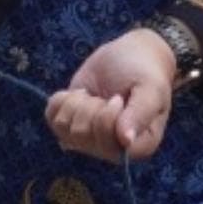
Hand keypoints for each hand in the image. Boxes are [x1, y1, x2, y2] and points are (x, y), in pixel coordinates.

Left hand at [45, 28, 175, 163]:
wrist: (133, 54)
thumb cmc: (146, 73)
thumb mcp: (151, 89)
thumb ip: (140, 114)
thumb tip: (125, 141)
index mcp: (138, 146)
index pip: (109, 148)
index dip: (106, 119)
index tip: (117, 99)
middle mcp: (112, 149)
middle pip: (81, 136)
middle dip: (91, 106)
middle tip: (108, 95)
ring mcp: (90, 138)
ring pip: (63, 127)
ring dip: (76, 103)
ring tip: (94, 95)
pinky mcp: (72, 123)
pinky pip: (51, 118)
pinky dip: (61, 100)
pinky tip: (81, 93)